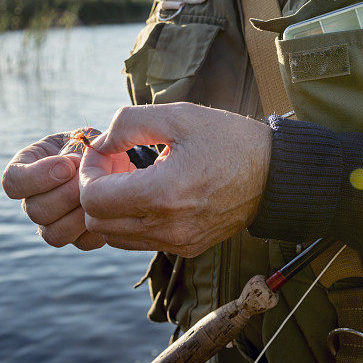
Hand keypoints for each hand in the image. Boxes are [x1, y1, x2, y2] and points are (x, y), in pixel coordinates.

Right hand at [1, 129, 134, 249]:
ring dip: (81, 212)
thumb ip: (76, 146)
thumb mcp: (81, 136)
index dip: (37, 177)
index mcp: (25, 170)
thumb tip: (72, 163)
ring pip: (54, 234)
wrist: (112, 164)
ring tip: (101, 193)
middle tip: (90, 178)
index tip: (67, 165)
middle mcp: (33, 201)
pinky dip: (98, 227)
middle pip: (35, 210)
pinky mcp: (77, 238)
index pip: (12, 182)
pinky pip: (82, 243)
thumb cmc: (91, 145)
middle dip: (67, 194)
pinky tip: (110, 207)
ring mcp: (52, 224)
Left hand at [79, 103, 271, 257]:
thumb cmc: (229, 140)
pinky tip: (148, 191)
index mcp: (164, 195)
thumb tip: (101, 143)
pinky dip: (131, 219)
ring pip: (115, 237)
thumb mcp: (179, 115)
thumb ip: (130, 123)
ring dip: (111, 207)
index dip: (87, 172)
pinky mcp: (188, 247)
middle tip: (114, 162)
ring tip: (130, 176)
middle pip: (97, 224)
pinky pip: (140, 241)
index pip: (93, 200)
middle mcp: (168, 227)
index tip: (102, 151)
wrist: (274, 174)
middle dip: (95, 189)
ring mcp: (178, 242)